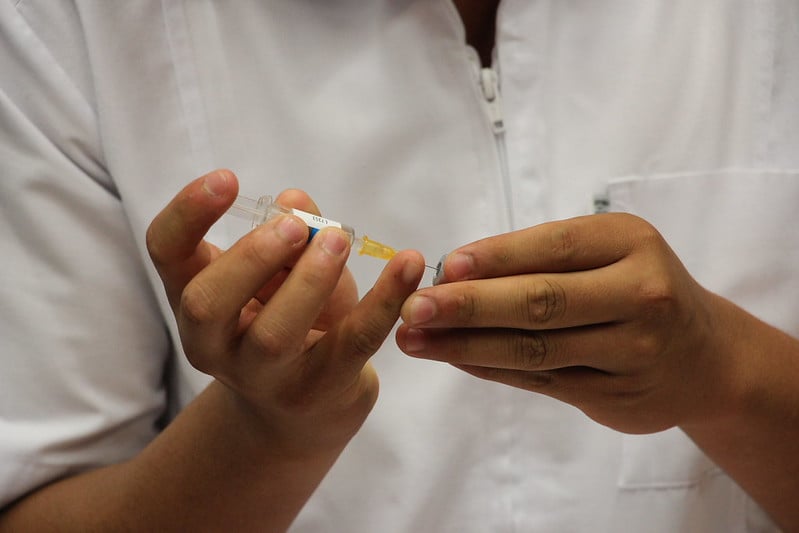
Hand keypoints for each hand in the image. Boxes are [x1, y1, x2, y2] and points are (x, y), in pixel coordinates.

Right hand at [147, 170, 425, 455]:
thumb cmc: (290, 318)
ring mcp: (263, 377)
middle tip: (293, 226)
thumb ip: (288, 233)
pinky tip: (408, 263)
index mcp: (195, 299)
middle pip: (207, 302)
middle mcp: (214, 343)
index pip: (166, 252)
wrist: (308, 404)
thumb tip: (295, 199)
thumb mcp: (284, 271)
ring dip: (309, 279)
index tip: (228, 178)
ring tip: (337, 239)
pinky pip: (354, 341)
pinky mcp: (320, 389)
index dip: (188, 212)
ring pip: (272, 334)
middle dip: (251, 257)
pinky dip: (385, 299)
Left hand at [397, 213, 736, 433]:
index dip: (497, 257)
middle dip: (470, 306)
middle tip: (415, 309)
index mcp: (633, 244)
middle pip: (542, 302)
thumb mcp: (610, 252)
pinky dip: (490, 369)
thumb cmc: (639, 287)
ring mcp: (631, 353)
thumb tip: (455, 271)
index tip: (446, 266)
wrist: (705, 358)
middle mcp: (641, 296)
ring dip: (466, 345)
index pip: (555, 247)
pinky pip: (540, 381)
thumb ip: (544, 257)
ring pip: (534, 349)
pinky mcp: (615, 396)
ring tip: (415, 339)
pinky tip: (453, 359)